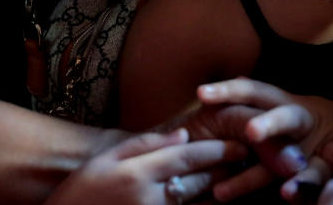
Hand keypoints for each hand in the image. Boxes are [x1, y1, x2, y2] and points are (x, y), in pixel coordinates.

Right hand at [44, 129, 247, 204]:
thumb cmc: (81, 191)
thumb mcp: (106, 160)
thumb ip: (145, 144)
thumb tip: (182, 134)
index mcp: (137, 173)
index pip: (188, 158)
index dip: (218, 150)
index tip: (240, 144)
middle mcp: (149, 198)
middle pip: (199, 182)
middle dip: (226, 169)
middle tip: (251, 158)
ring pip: (197, 204)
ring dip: (222, 192)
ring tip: (243, 177)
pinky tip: (218, 201)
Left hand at [197, 79, 332, 201]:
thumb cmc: (315, 128)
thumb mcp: (289, 112)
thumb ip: (259, 107)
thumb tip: (223, 90)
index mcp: (287, 102)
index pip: (256, 92)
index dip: (230, 90)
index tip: (201, 93)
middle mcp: (305, 119)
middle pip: (288, 116)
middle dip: (269, 123)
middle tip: (249, 132)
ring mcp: (322, 145)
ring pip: (302, 154)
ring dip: (277, 169)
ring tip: (255, 182)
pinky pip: (320, 179)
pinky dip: (304, 188)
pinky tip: (288, 194)